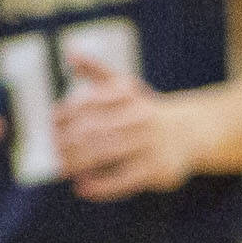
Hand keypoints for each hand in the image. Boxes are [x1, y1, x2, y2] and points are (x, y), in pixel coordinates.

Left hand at [55, 55, 198, 199]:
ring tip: (60, 168)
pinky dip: (100, 186)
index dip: (65, 113)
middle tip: (52, 148)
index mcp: (129, 95)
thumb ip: (96, 71)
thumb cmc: (145, 110)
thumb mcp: (124, 87)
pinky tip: (82, 188)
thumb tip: (70, 53)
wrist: (191, 133)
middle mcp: (140, 116)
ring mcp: (150, 144)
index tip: (50, 122)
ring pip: (106, 153)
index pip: (88, 102)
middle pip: (94, 129)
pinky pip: (124, 180)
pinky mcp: (158, 170)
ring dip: (78, 162)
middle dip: (67, 140)